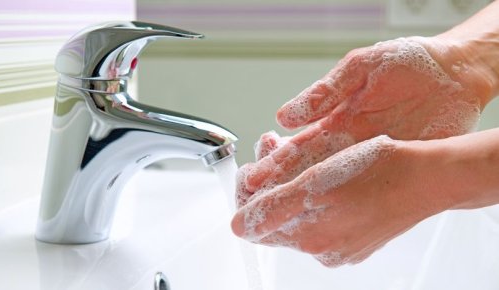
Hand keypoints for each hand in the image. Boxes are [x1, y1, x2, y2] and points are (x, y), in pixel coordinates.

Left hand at [232, 136, 449, 266]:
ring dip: (286, 180)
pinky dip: (311, 189)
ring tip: (289, 147)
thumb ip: (271, 210)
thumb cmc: (380, 174)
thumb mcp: (316, 185)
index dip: (245, 193)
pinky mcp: (354, 233)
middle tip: (270, 145)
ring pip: (296, 211)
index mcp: (307, 238)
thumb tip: (238, 227)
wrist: (428, 178)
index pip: (252, 225)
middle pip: (274, 216)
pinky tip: (318, 166)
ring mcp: (339, 242)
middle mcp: (321, 247)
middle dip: (265, 180)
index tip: (249, 167)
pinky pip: (320, 212)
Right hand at [243, 36, 489, 196]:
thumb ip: (324, 92)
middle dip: (282, 189)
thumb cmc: (407, 63)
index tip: (253, 178)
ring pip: (332, 188)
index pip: (296, 148)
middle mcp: (348, 144)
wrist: (455, 74)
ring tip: (285, 218)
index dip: (274, 164)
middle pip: (307, 173)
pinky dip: (346, 205)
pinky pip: (366, 191)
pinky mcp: (395, 166)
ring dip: (309, 202)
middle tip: (259, 204)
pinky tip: (329, 217)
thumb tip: (284, 116)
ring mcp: (371, 159)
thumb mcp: (359, 69)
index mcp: (334, 120)